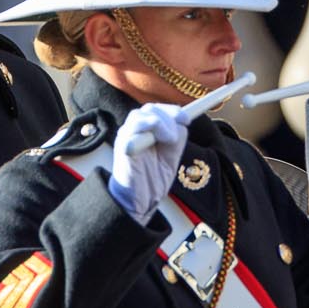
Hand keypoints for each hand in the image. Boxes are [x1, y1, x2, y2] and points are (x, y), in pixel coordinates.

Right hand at [108, 103, 187, 222]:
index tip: (186, 119)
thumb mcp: (172, 153)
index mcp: (146, 130)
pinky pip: (130, 131)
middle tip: (177, 135)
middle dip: (169, 117)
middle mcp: (134, 131)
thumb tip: (182, 123)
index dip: (172, 110)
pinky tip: (155, 140)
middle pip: (150, 109)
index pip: (157, 109)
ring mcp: (126, 137)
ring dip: (160, 123)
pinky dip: (145, 129)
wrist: (142, 198)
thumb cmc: (154, 176)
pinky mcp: (122, 147)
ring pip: (140, 115)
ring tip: (169, 140)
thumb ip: (177, 137)